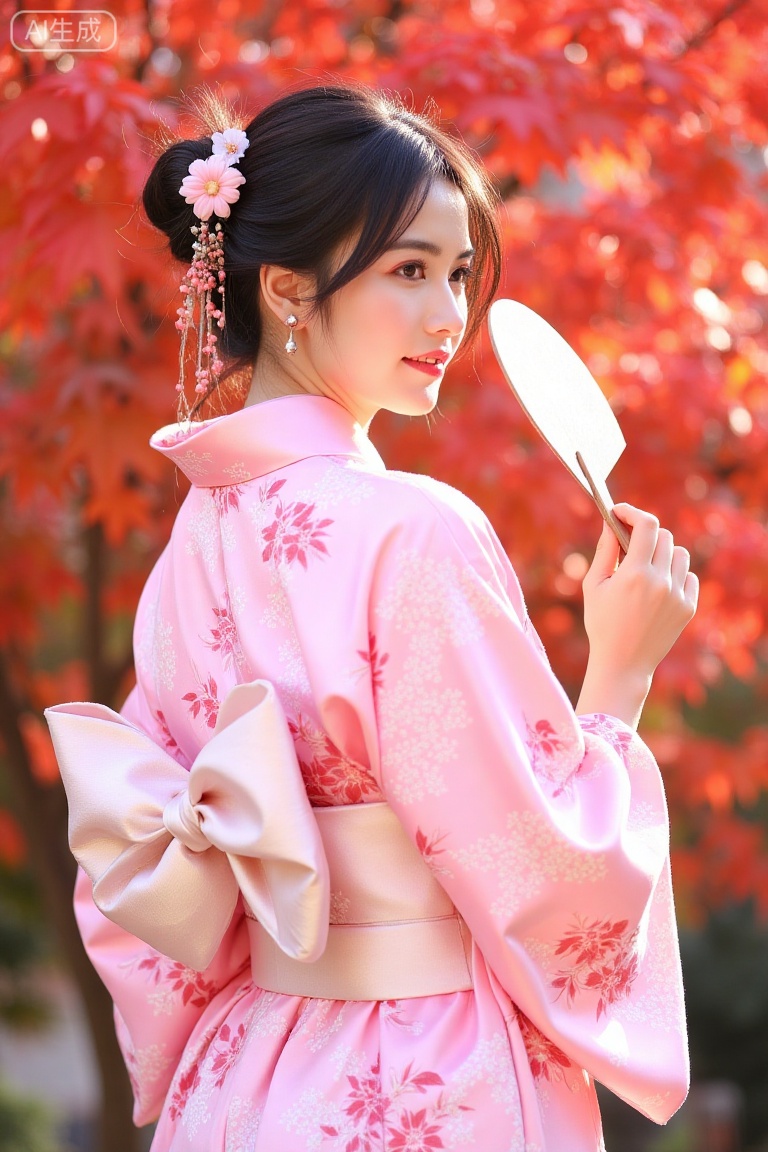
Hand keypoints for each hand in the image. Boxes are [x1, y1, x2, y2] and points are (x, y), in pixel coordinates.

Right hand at [576, 504, 698, 726]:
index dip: (632, 512)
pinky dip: (675, 574)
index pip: (646, 524)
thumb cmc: (601, 623)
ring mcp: (677, 595)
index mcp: (634, 574)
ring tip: (646, 566)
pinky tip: (659, 586)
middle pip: (663, 536)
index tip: (619, 512)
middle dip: (644, 534)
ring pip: (679, 553)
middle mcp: (660, 582)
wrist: (623, 664)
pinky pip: (689, 575)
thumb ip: (604, 550)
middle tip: (629, 544)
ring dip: (662, 552)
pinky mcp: (688, 607)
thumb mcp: (594, 585)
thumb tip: (611, 522)